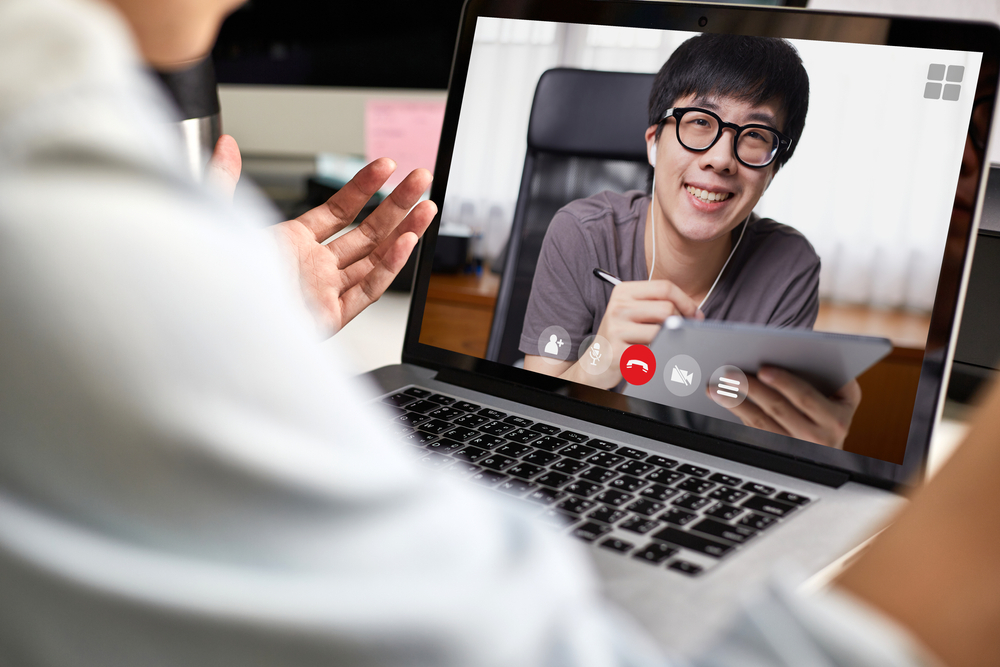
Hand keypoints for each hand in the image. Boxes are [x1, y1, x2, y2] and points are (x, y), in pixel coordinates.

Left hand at [207, 137, 436, 333]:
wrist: (206, 322)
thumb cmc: (210, 279)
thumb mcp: (216, 219)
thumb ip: (224, 179)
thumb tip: (228, 144)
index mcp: (291, 245)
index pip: (340, 210)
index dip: (364, 187)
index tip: (386, 166)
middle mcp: (313, 268)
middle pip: (367, 232)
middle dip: (397, 205)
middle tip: (421, 180)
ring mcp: (324, 292)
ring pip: (375, 259)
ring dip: (404, 233)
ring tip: (427, 208)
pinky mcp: (330, 317)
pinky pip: (367, 290)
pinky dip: (387, 268)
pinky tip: (404, 244)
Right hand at [525, 280, 702, 387]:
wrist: (596, 362)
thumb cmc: (621, 335)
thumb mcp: (634, 311)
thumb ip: (660, 305)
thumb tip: (696, 314)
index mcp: (623, 291)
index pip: (664, 287)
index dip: (686, 301)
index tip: (694, 315)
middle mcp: (618, 307)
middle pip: (667, 309)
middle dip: (681, 323)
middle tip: (681, 333)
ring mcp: (617, 329)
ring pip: (663, 331)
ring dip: (669, 340)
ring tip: (662, 344)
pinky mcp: (619, 352)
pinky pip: (653, 351)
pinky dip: (658, 355)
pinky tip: (649, 356)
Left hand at [723, 365, 860, 448]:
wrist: (835, 453)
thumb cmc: (835, 411)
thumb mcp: (845, 396)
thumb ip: (835, 376)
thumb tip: (806, 353)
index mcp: (835, 420)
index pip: (805, 398)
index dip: (784, 383)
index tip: (763, 369)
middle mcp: (816, 439)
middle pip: (777, 410)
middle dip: (751, 389)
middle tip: (729, 373)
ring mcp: (794, 449)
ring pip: (759, 423)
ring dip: (734, 403)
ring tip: (715, 387)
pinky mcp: (776, 452)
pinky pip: (753, 432)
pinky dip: (736, 415)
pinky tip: (722, 401)